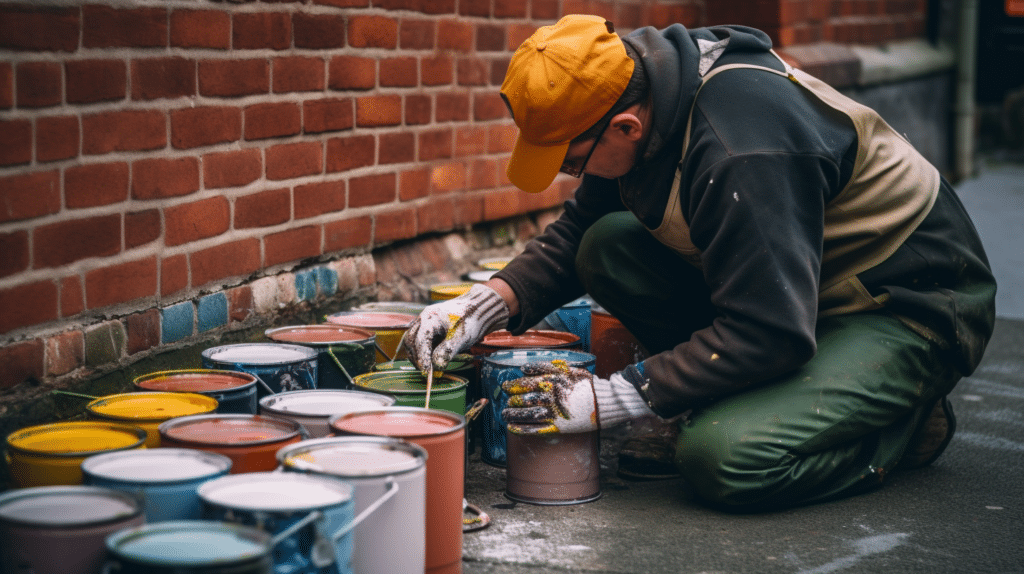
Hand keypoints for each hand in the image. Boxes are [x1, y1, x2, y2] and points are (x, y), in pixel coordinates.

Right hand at [403, 284, 508, 372]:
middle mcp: (423, 318)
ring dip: (417, 355)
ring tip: (427, 367)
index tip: (426, 371)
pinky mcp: (426, 328)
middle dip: (416, 357)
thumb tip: (437, 366)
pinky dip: (421, 351)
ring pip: (411, 341)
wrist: (476, 310)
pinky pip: (418, 341)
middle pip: (410, 340)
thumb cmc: (470, 321)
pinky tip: (430, 360)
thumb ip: (448, 351)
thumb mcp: (461, 337)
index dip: (422, 357)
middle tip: (426, 372)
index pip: (420, 340)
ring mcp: (423, 322)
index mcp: (431, 317)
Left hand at [502, 361, 655, 434]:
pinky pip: (536, 429)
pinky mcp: (558, 428)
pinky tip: (511, 428)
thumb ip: (545, 367)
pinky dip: (522, 429)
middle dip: (512, 401)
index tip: (505, 387)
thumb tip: (524, 368)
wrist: (603, 402)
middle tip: (506, 402)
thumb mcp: (567, 369)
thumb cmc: (585, 384)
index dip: (513, 386)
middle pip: (524, 400)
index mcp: (552, 383)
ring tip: (504, 415)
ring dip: (513, 415)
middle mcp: (550, 398)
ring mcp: (553, 414)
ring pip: (527, 415)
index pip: (526, 384)